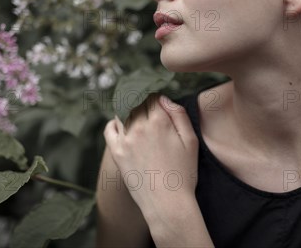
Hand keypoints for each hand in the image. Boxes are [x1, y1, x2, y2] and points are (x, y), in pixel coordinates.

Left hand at [103, 94, 198, 222]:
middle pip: (137, 102)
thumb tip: (164, 99)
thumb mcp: (191, 141)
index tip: (160, 103)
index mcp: (159, 122)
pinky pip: (109, 129)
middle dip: (143, 101)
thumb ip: (179, 115)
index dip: (157, 98)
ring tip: (135, 113)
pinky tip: (121, 124)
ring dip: (128, 109)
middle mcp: (140, 127)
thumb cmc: (183, 173)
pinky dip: (114, 122)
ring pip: (123, 112)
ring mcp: (126, 139)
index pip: (153, 96)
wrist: (167, 203)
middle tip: (148, 108)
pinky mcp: (117, 152)